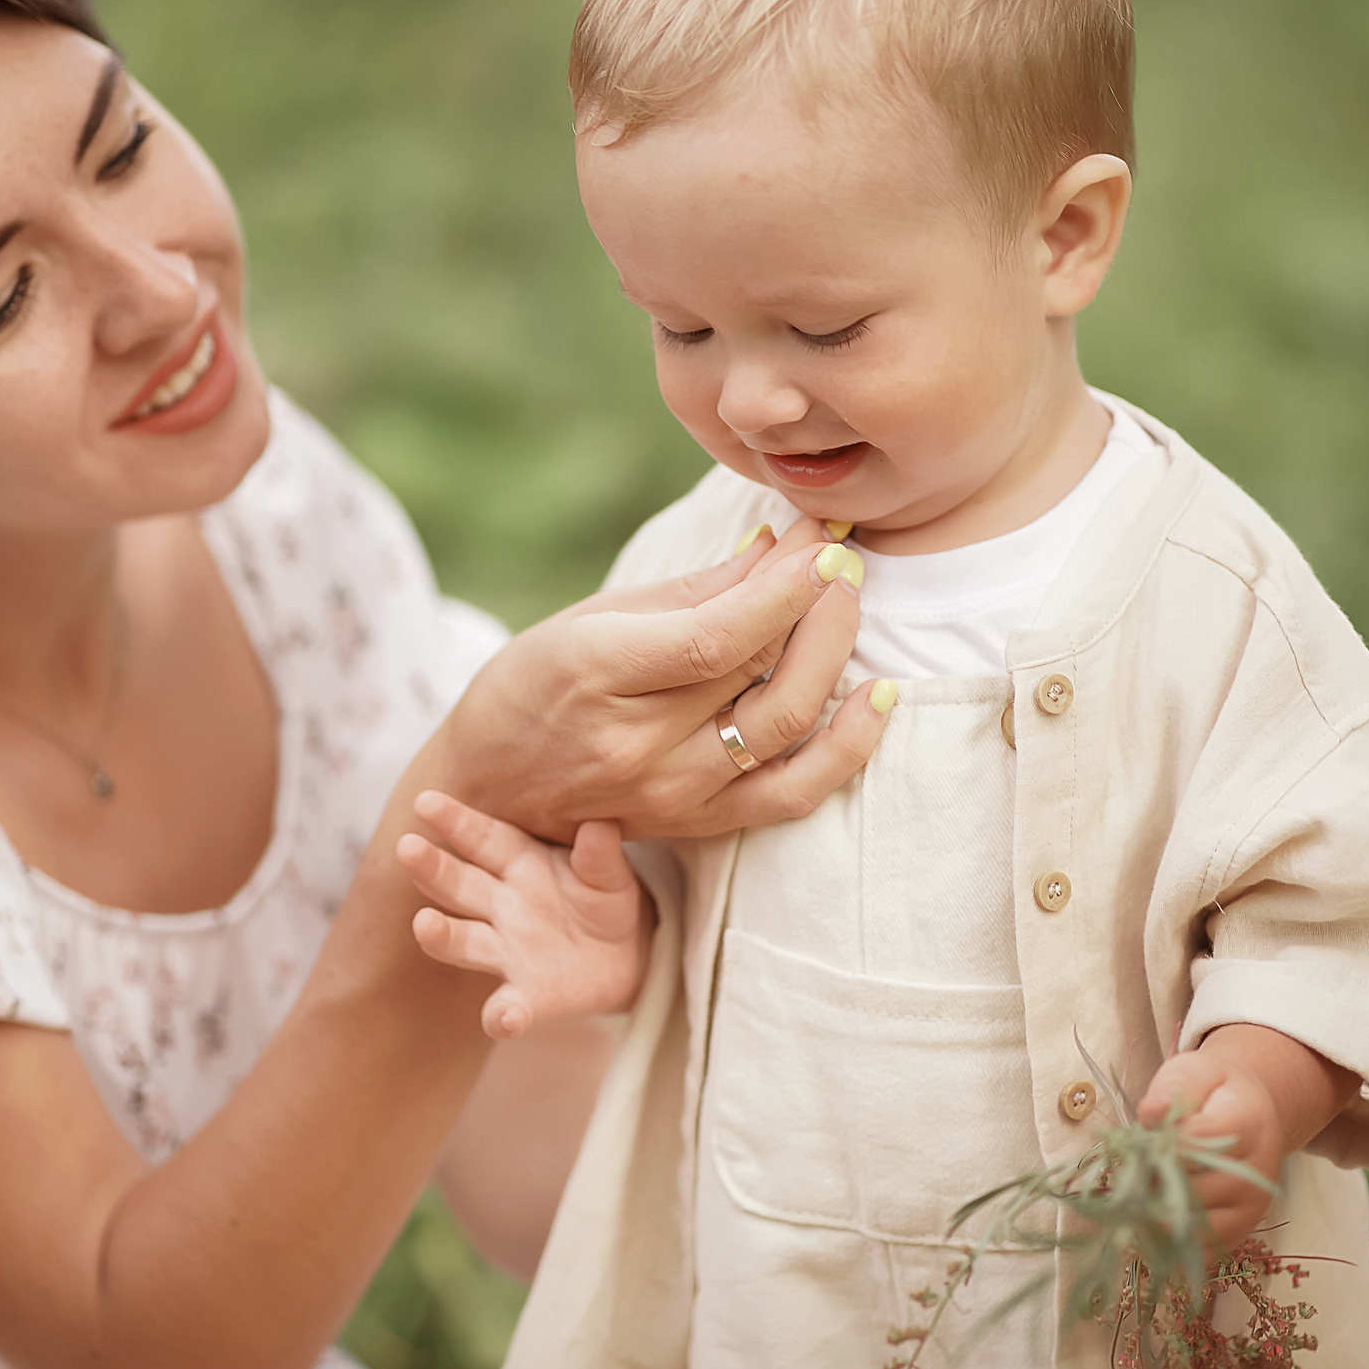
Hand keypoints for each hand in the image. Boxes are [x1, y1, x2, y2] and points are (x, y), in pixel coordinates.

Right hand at [398, 790, 651, 1038]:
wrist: (627, 956)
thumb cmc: (603, 898)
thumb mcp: (608, 872)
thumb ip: (600, 852)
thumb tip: (601, 824)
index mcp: (519, 863)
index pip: (483, 838)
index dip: (456, 821)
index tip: (426, 801)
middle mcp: (501, 906)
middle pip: (460, 885)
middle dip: (432, 868)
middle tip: (406, 847)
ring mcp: (508, 952)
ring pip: (465, 943)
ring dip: (443, 936)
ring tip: (424, 925)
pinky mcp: (527, 996)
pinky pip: (508, 1007)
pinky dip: (503, 1015)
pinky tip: (505, 1019)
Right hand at [435, 518, 891, 841]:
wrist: (490, 787)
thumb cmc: (534, 684)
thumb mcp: (593, 617)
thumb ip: (695, 590)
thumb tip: (781, 546)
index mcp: (595, 673)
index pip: (717, 637)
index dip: (784, 589)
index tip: (821, 543)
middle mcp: (636, 744)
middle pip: (760, 677)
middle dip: (820, 606)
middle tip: (842, 558)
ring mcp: (670, 794)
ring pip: (786, 728)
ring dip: (835, 656)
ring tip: (848, 602)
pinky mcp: (697, 825)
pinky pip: (792, 793)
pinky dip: (847, 747)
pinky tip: (877, 697)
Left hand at [1136, 1024, 1358, 1252]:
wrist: (1254, 1115)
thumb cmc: (1215, 1092)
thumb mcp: (1195, 1072)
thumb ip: (1172, 1088)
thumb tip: (1150, 1111)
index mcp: (1250, 1123)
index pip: (1204, 1141)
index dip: (1165, 1145)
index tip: (1143, 1141)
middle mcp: (1258, 1172)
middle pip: (1196, 1188)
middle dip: (1154, 1181)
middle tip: (1132, 1170)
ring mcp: (1252, 1207)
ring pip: (1195, 1225)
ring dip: (1156, 1215)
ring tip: (1137, 1194)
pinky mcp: (1240, 1231)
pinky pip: (1201, 1251)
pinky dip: (1169, 1242)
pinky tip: (1150, 1220)